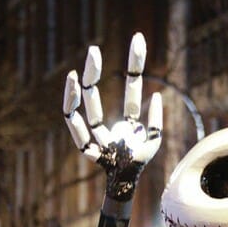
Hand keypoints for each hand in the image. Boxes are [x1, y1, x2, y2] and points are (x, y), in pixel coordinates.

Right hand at [63, 32, 162, 202]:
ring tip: (75, 73)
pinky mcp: (88, 147)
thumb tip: (156, 94)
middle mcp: (110, 124)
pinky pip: (77, 129)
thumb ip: (156, 121)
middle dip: (95, 71)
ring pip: (84, 108)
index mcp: (128, 122)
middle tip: (93, 49)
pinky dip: (74, 112)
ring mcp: (98, 134)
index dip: (134, 67)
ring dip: (78, 90)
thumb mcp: (154, 141)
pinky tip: (72, 92)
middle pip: (99, 93)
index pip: (131, 91)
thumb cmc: (139, 164)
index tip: (136, 41)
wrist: (126, 184)